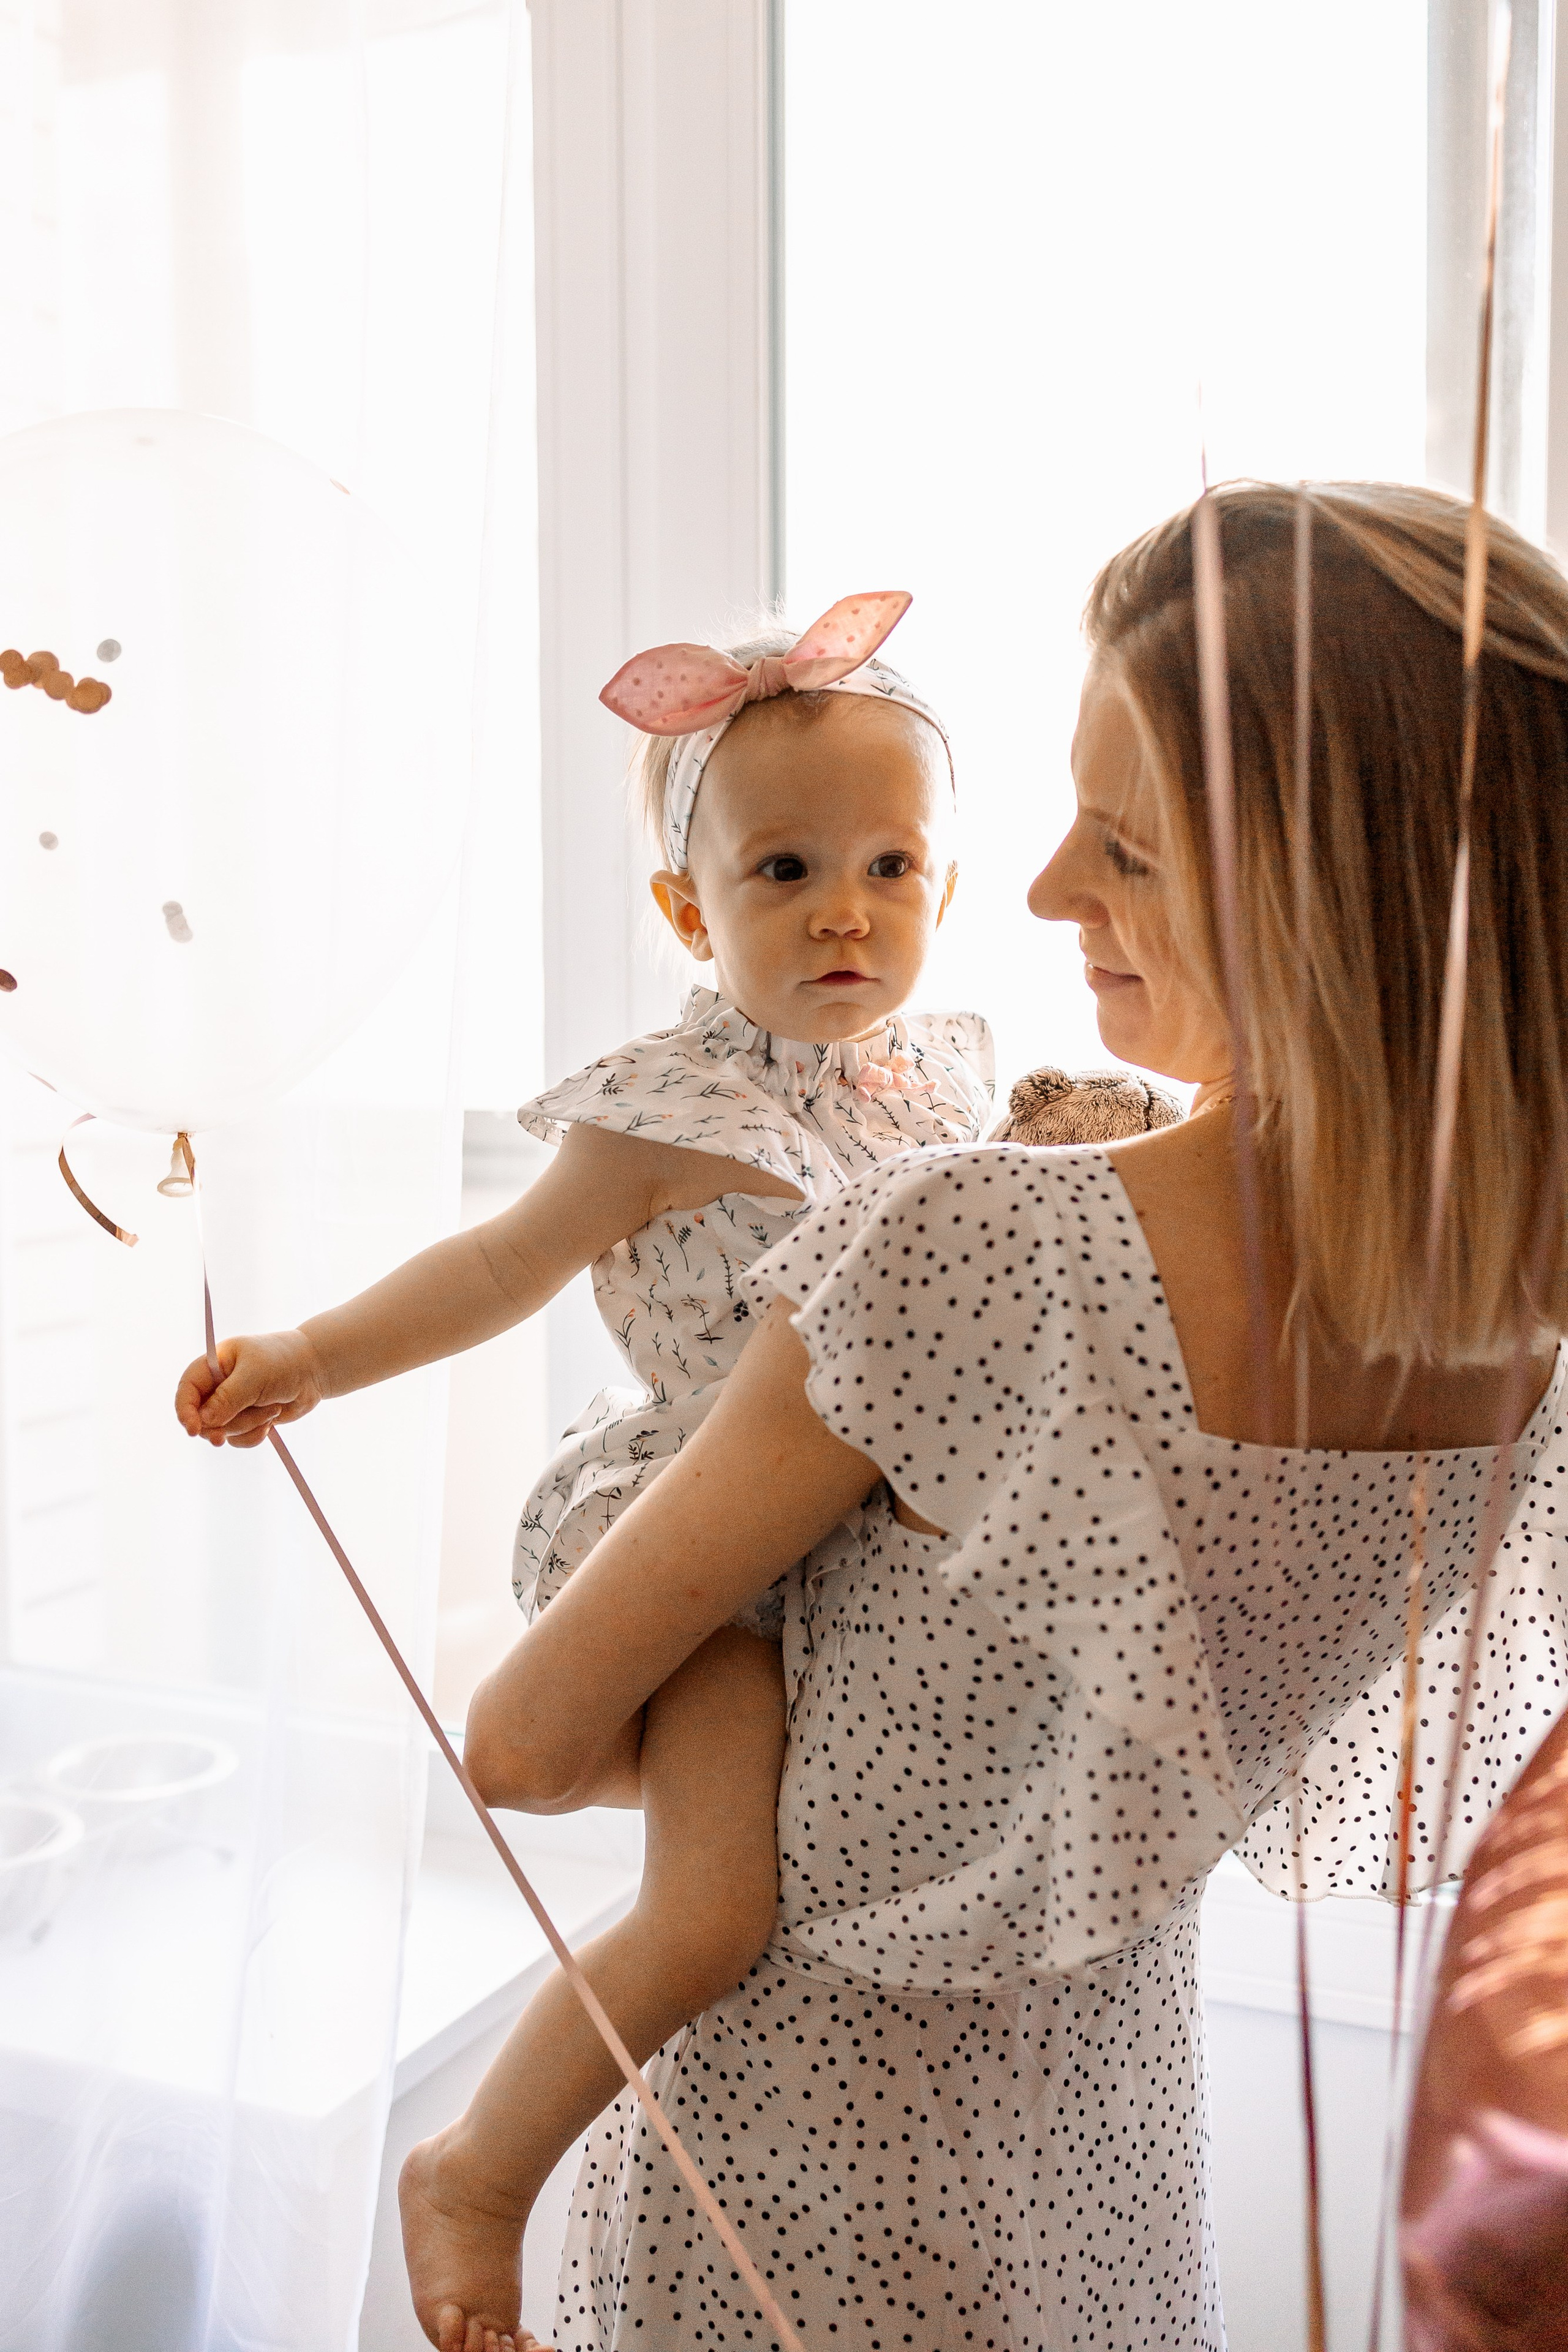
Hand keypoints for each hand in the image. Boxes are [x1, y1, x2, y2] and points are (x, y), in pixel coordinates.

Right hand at [174, 1329, 328, 1449]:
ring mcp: (232, 1405)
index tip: (193, 1430)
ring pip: (224, 1431)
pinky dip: (255, 1435)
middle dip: (222, 1425)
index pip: (187, 1390)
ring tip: (272, 1407)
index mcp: (213, 1365)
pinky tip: (272, 1419)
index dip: (185, 1411)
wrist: (314, 1370)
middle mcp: (218, 1386)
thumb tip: (204, 1420)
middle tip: (224, 1437)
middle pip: (202, 1417)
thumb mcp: (255, 1375)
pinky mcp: (247, 1420)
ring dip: (248, 1425)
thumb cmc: (284, 1363)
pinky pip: (239, 1439)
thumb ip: (229, 1398)